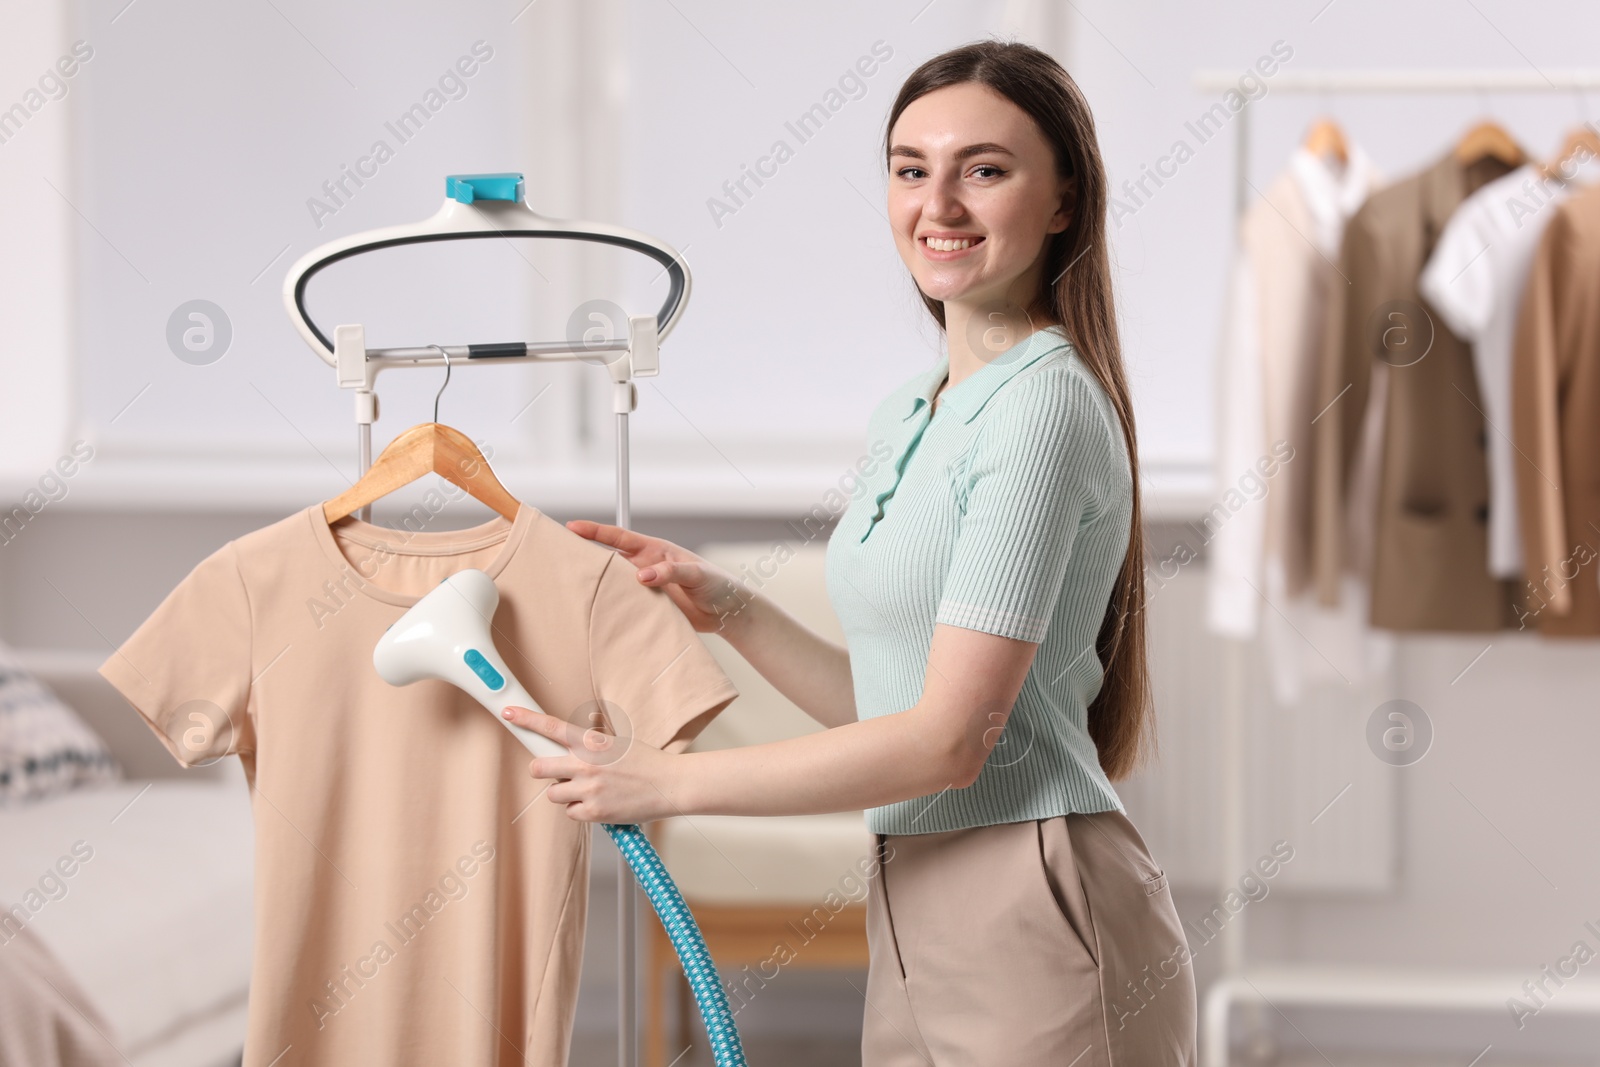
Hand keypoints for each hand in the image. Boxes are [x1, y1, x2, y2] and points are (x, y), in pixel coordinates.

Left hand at [502, 705, 685, 823]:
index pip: (552, 727)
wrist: (671, 785)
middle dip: (542, 770)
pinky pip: (570, 812)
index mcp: (593, 742)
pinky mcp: (594, 812)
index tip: (509, 713)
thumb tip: (569, 750)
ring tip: (588, 790)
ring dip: (564, 793)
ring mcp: (590, 789)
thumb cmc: (648, 763)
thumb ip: (591, 746)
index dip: (526, 720)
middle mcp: (587, 764)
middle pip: (539, 767)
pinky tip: (598, 804)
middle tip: (554, 773)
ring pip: (553, 794)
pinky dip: (580, 810)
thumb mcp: (617, 744)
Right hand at [564, 518, 753, 633]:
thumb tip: (642, 576)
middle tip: (560, 556)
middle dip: (586, 556)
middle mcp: (646, 567)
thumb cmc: (718, 585)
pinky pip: (625, 606)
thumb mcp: (697, 574)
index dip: (595, 531)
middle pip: (609, 559)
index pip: (619, 537)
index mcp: (655, 550)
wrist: (729, 614)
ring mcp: (645, 589)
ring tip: (571, 588)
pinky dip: (611, 608)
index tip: (572, 527)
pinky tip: (597, 614)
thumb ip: (671, 572)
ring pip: (614, 585)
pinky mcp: (648, 608)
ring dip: (597, 586)